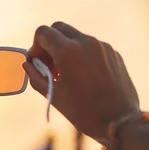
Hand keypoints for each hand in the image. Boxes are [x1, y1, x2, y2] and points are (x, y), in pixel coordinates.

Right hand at [23, 22, 139, 139]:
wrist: (120, 121)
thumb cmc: (83, 111)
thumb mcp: (54, 96)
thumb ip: (36, 76)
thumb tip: (28, 64)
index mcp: (67, 51)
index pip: (43, 32)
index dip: (35, 46)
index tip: (37, 62)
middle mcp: (86, 42)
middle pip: (59, 28)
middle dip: (49, 43)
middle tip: (49, 65)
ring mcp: (103, 46)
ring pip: (76, 37)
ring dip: (66, 49)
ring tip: (66, 73)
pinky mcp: (114, 54)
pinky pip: (92, 46)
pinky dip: (82, 55)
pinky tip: (83, 76)